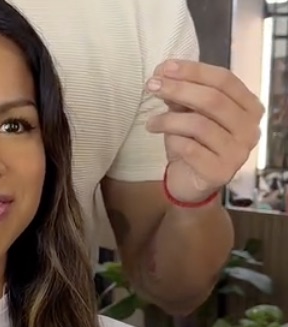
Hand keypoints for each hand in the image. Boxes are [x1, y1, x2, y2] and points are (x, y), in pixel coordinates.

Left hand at [145, 59, 263, 202]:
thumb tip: (164, 71)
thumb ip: (181, 95)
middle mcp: (250, 129)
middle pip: (213, 100)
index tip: (164, 67)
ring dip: (169, 119)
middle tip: (151, 86)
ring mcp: (238, 152)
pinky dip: (173, 140)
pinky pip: (191, 149)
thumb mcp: (187, 115)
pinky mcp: (220, 172)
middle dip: (178, 90)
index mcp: (248, 107)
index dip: (193, 71)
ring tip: (151, 122)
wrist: (190, 183)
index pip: (224, 80)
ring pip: (200, 125)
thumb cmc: (193, 144)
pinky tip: (162, 138)